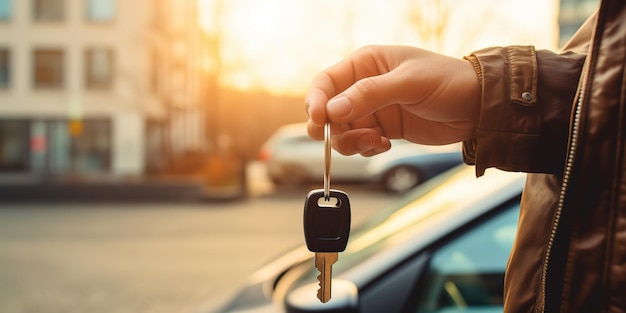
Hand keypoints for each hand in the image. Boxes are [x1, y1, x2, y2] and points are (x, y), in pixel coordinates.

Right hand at [305, 45, 480, 156]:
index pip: (326, 82)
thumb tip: (334, 110)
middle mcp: (364, 87)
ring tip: (377, 142)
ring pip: (342, 132)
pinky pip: (360, 143)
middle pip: (329, 112)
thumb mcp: (409, 83)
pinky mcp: (383, 129)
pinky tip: (386, 145)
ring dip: (353, 142)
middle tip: (352, 138)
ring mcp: (373, 110)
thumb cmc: (449, 82)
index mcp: (366, 64)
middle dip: (334, 129)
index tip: (319, 120)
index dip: (316, 102)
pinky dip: (367, 149)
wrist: (478, 108)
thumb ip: (370, 94)